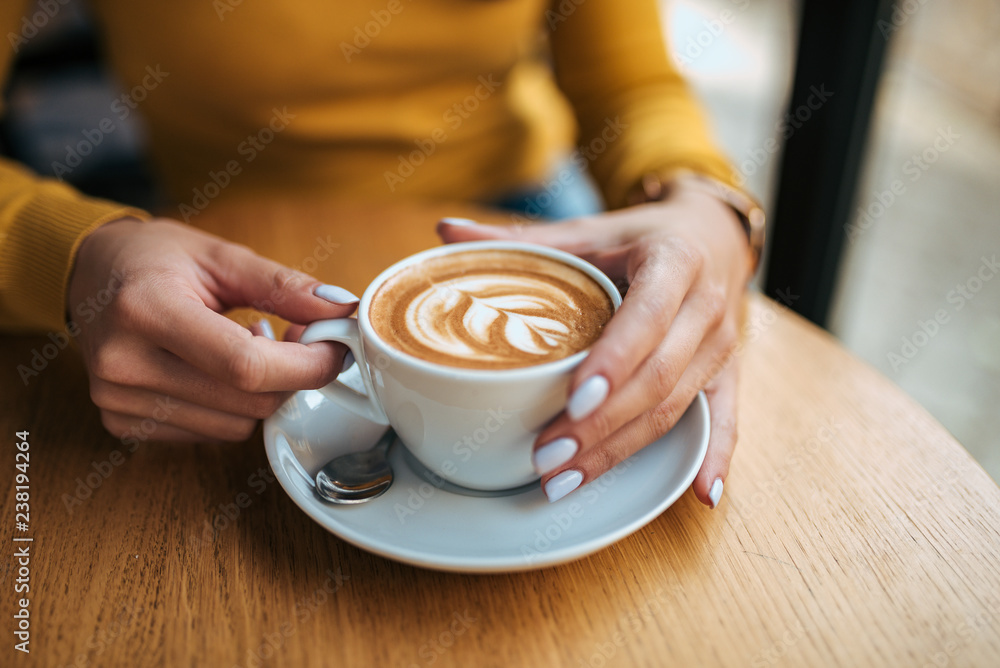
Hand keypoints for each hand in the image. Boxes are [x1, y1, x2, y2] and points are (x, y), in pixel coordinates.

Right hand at [67, 218, 357, 442]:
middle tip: (299, 336)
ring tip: (250, 343)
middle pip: (247, 401)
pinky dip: (232, 405)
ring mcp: (117, 400)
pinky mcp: (122, 423)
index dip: (306, 365)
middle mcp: (124, 363)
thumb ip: (283, 286)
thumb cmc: (153, 259)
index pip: (245, 365)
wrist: (87, 274)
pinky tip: (219, 368)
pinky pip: (210, 432)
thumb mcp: (221, 256)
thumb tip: (341, 310)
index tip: (336, 348)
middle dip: (293, 375)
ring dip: (262, 392)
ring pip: (235, 425)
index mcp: (146, 310)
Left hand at [437, 186, 751, 506]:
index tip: (573, 399)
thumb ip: (521, 237)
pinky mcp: (727, 371)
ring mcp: (722, 344)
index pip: (646, 317)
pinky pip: (725, 418)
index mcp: (674, 260)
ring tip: (567, 479)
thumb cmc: (642, 236)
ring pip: (677, 406)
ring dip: (623, 449)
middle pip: (658, 377)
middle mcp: (705, 306)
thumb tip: (446, 232)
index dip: (613, 361)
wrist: (712, 235)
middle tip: (547, 457)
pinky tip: (701, 493)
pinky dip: (716, 456)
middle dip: (601, 425)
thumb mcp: (588, 230)